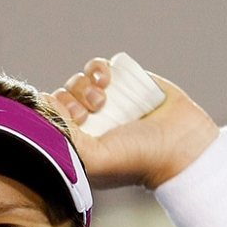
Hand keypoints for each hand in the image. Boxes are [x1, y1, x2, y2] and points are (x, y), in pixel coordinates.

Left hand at [48, 57, 219, 189]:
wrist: (182, 145)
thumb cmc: (137, 159)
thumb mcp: (93, 158)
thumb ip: (64, 140)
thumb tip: (43, 111)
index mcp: (78, 144)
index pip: (50, 120)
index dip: (54, 113)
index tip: (72, 121)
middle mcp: (89, 124)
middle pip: (62, 98)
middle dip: (71, 100)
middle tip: (87, 112)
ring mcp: (107, 102)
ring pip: (77, 81)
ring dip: (84, 85)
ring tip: (102, 99)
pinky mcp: (124, 82)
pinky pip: (97, 67)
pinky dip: (97, 69)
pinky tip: (107, 80)